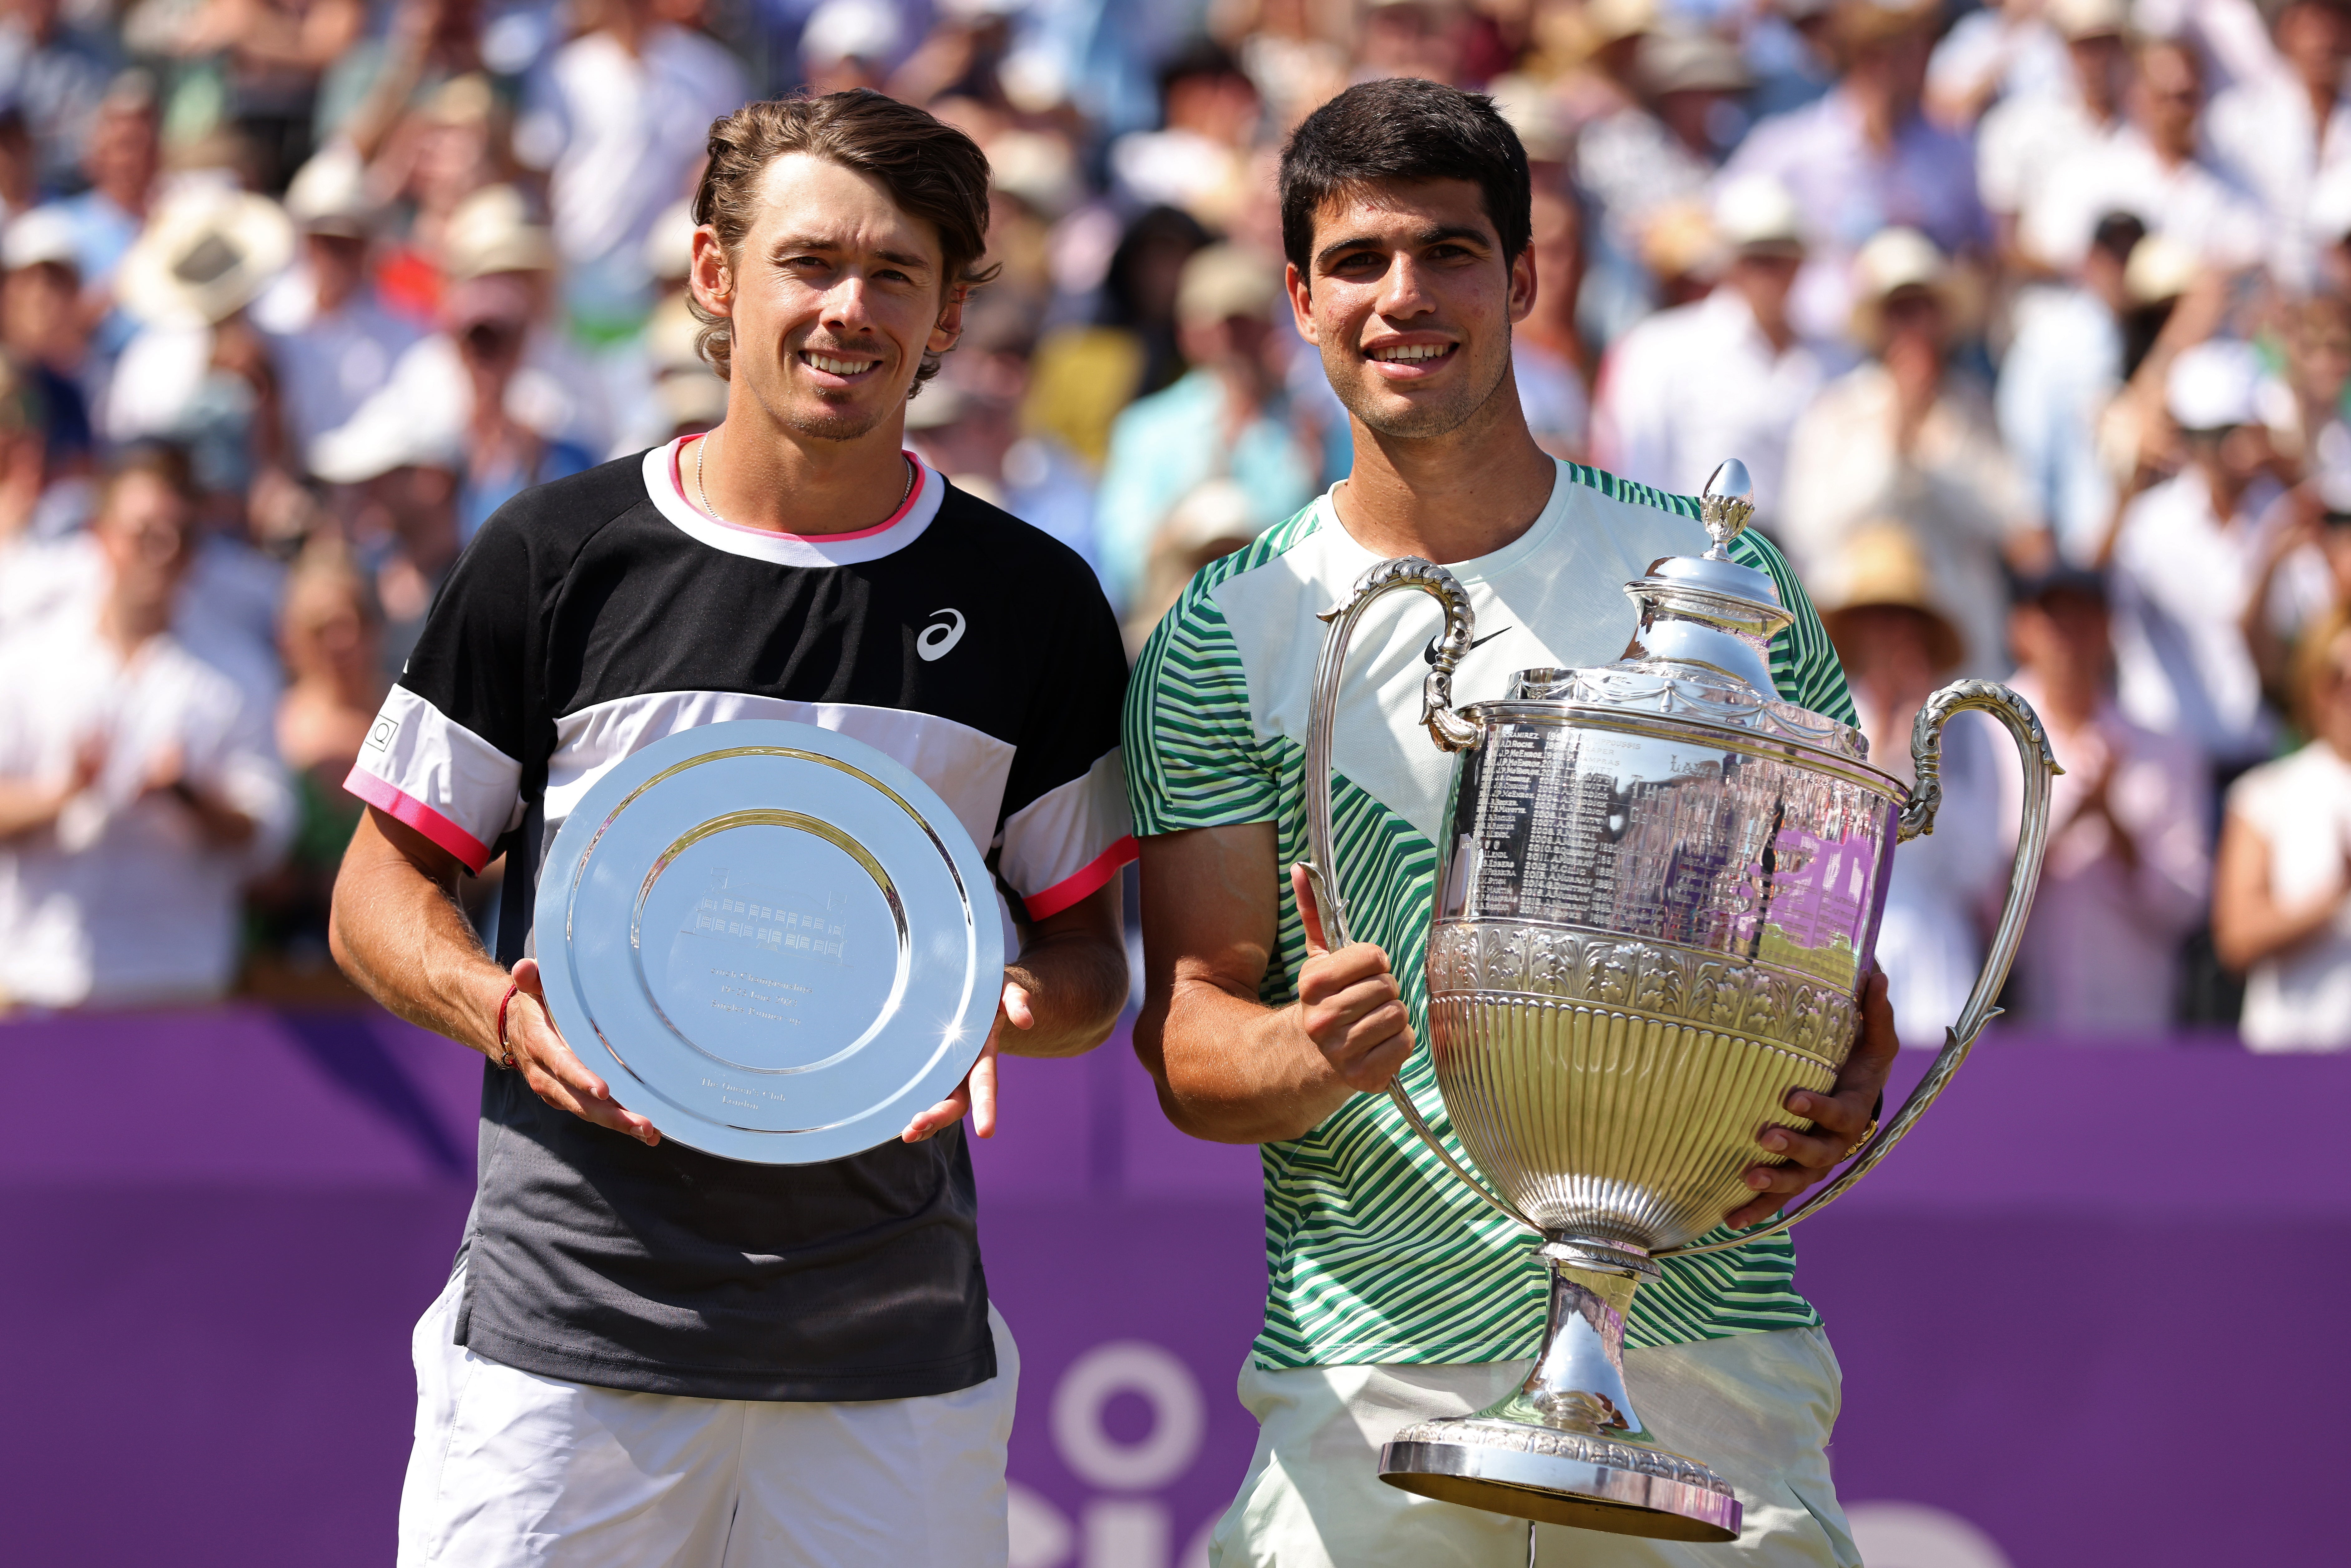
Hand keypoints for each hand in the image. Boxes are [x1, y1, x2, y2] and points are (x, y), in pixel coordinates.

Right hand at [502, 958, 659, 1146]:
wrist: (513, 1029)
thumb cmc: (534, 1004)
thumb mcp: (531, 989)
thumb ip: (531, 980)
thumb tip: (525, 968)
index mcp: (541, 1045)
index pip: (562, 1064)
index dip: (581, 1078)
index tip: (604, 1090)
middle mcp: (548, 1075)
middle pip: (579, 1100)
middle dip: (611, 1114)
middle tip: (643, 1124)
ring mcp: (558, 1091)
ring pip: (588, 1113)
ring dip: (619, 1124)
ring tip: (651, 1132)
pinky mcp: (569, 1098)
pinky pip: (594, 1114)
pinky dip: (618, 1123)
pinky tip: (648, 1133)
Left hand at [901, 980, 1025, 1142]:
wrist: (970, 991)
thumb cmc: (990, 990)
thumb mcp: (1006, 989)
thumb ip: (1016, 1001)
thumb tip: (1026, 1021)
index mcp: (984, 1054)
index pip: (986, 1084)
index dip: (986, 1107)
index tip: (985, 1132)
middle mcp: (965, 1069)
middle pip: (957, 1103)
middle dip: (938, 1118)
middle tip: (913, 1129)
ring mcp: (946, 1071)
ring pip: (938, 1103)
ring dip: (924, 1122)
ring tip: (906, 1134)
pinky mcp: (928, 1067)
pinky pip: (921, 1092)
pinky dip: (910, 1108)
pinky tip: (895, 1122)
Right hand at [1291, 863, 1413, 1091]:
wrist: (1310, 1057)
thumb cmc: (1326, 1000)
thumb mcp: (1318, 958)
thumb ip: (1313, 912)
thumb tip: (1301, 867)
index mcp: (1312, 983)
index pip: (1373, 957)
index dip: (1374, 963)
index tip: (1361, 974)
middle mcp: (1322, 1019)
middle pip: (1388, 986)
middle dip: (1384, 991)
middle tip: (1366, 1002)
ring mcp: (1342, 1050)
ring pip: (1398, 1014)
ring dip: (1392, 1017)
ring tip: (1371, 1023)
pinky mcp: (1363, 1076)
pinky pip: (1405, 1044)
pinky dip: (1398, 1043)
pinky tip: (1378, 1044)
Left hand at [1723, 969, 1899, 1227]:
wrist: (1856, 1094)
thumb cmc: (1860, 1058)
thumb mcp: (1873, 1035)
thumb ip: (1874, 1008)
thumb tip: (1875, 972)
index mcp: (1854, 1108)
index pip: (1840, 1112)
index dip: (1818, 1108)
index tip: (1791, 1097)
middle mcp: (1836, 1141)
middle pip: (1819, 1153)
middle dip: (1793, 1148)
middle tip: (1764, 1136)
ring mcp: (1814, 1162)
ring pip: (1798, 1181)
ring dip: (1773, 1183)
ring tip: (1746, 1176)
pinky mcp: (1793, 1175)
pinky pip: (1776, 1199)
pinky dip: (1755, 1210)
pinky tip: (1728, 1221)